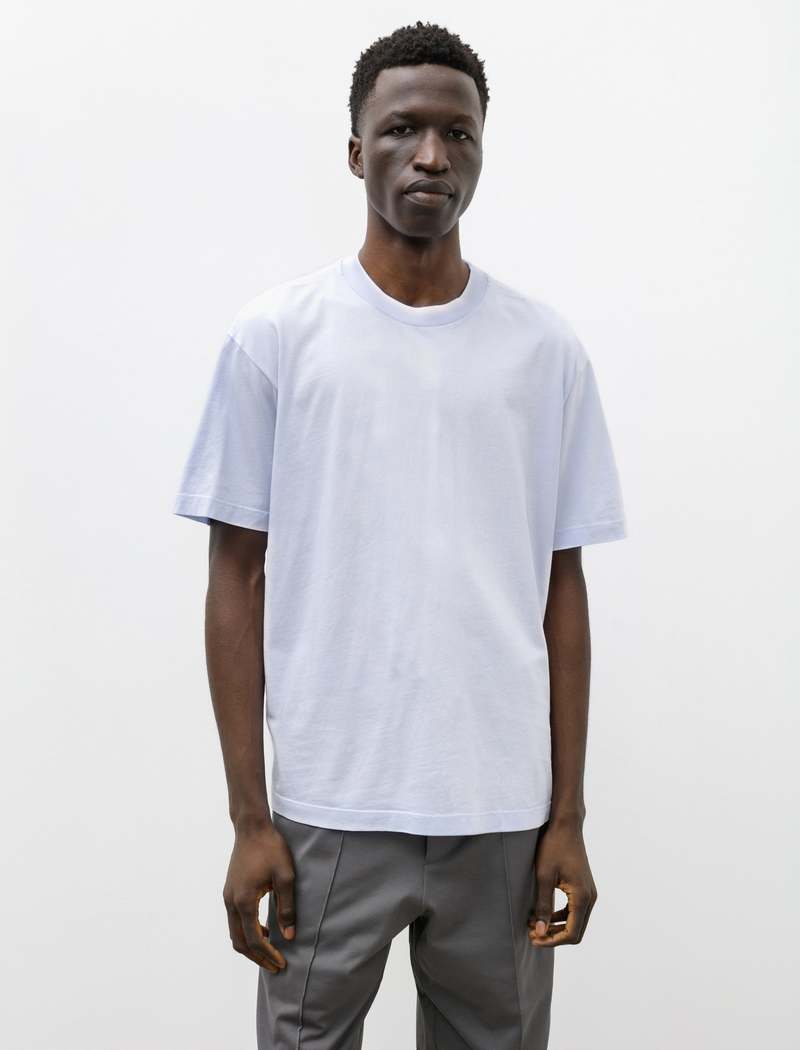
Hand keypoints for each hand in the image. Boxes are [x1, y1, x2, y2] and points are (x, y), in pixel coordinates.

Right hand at [223, 821, 296, 971]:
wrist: (252, 828)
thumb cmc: (271, 849)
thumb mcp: (285, 877)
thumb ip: (287, 908)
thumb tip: (289, 937)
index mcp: (244, 901)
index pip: (254, 939)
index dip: (268, 955)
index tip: (282, 964)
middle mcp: (231, 902)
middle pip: (240, 942)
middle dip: (257, 957)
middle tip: (276, 966)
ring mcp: (228, 896)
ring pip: (235, 933)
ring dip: (251, 946)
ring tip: (271, 952)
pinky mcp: (230, 891)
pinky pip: (235, 920)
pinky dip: (247, 932)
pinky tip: (264, 930)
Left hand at [527, 819, 596, 946]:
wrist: (565, 825)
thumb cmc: (553, 847)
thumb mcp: (543, 877)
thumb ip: (543, 906)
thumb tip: (540, 932)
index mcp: (583, 897)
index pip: (572, 933)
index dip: (553, 941)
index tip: (534, 939)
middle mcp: (590, 897)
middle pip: (576, 931)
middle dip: (554, 936)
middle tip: (532, 935)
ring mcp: (589, 892)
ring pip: (575, 921)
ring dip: (556, 927)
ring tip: (534, 925)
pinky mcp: (583, 887)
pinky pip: (574, 910)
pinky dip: (560, 916)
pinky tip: (542, 914)